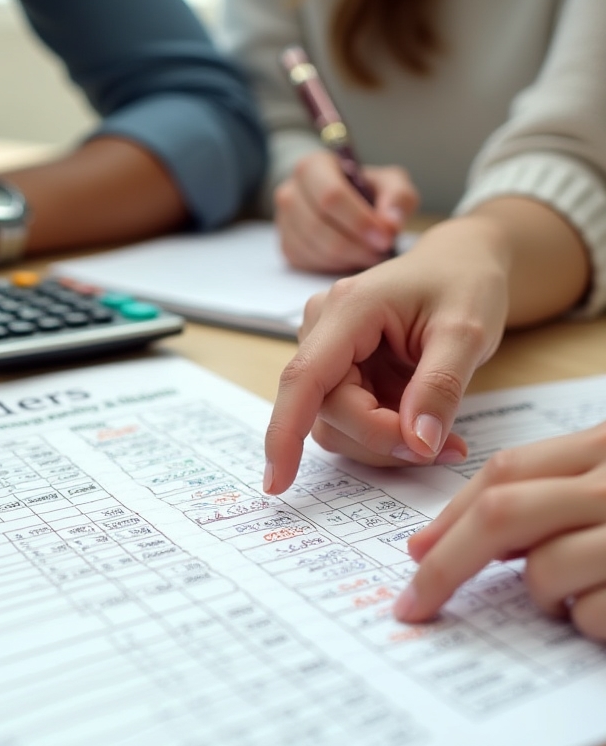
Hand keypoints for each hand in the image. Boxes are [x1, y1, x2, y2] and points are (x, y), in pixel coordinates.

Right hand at [263, 215, 513, 494]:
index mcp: (348, 309)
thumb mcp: (469, 331)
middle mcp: (322, 329)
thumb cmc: (465, 283)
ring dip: (384, 443)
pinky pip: (347, 420)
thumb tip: (418, 443)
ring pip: (335, 423)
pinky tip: (422, 426)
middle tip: (446, 448)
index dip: (284, 432)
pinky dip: (384, 434)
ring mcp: (325, 352)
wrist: (459, 263)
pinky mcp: (336, 371)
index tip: (277, 482)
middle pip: (328, 411)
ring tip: (442, 436)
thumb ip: (441, 387)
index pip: (304, 378)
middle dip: (382, 439)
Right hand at [274, 150, 418, 271]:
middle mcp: (289, 192)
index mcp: (313, 167)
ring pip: (312, 248)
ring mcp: (283, 221)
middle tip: (381, 252)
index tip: (385, 238)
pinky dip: (334, 266)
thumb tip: (390, 224)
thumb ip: (398, 198)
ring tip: (372, 255)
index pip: (330, 196)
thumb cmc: (367, 190)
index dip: (358, 221)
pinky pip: (308, 263)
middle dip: (354, 245)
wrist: (344, 203)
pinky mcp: (286, 246)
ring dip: (346, 258)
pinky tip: (353, 258)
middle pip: (317, 226)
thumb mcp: (390, 183)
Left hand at [396, 424, 605, 641]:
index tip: (416, 551)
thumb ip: (555, 498)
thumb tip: (483, 544)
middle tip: (415, 602)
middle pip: (500, 514)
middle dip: (448, 563)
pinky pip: (589, 614)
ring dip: (542, 597)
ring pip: (544, 569)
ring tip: (575, 600)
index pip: (505, 471)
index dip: (451, 514)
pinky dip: (587, 624)